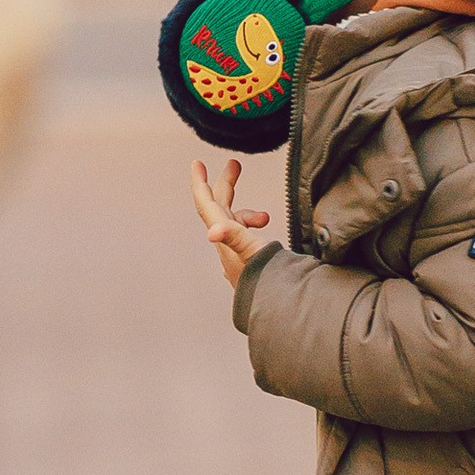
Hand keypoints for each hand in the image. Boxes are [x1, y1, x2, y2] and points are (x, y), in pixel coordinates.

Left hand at [191, 154, 273, 290]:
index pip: (208, 207)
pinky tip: (263, 230)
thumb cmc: (268, 284)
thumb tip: (212, 231)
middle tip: (235, 164)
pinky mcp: (247, 262)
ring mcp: (237, 254)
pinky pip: (244, 235)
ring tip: (265, 218)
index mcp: (226, 240)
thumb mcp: (253, 255)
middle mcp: (228, 246)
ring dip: (248, 213)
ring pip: (235, 222)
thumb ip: (235, 238)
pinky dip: (252, 226)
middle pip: (220, 208)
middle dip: (227, 185)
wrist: (278, 311)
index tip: (197, 164)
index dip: (201, 184)